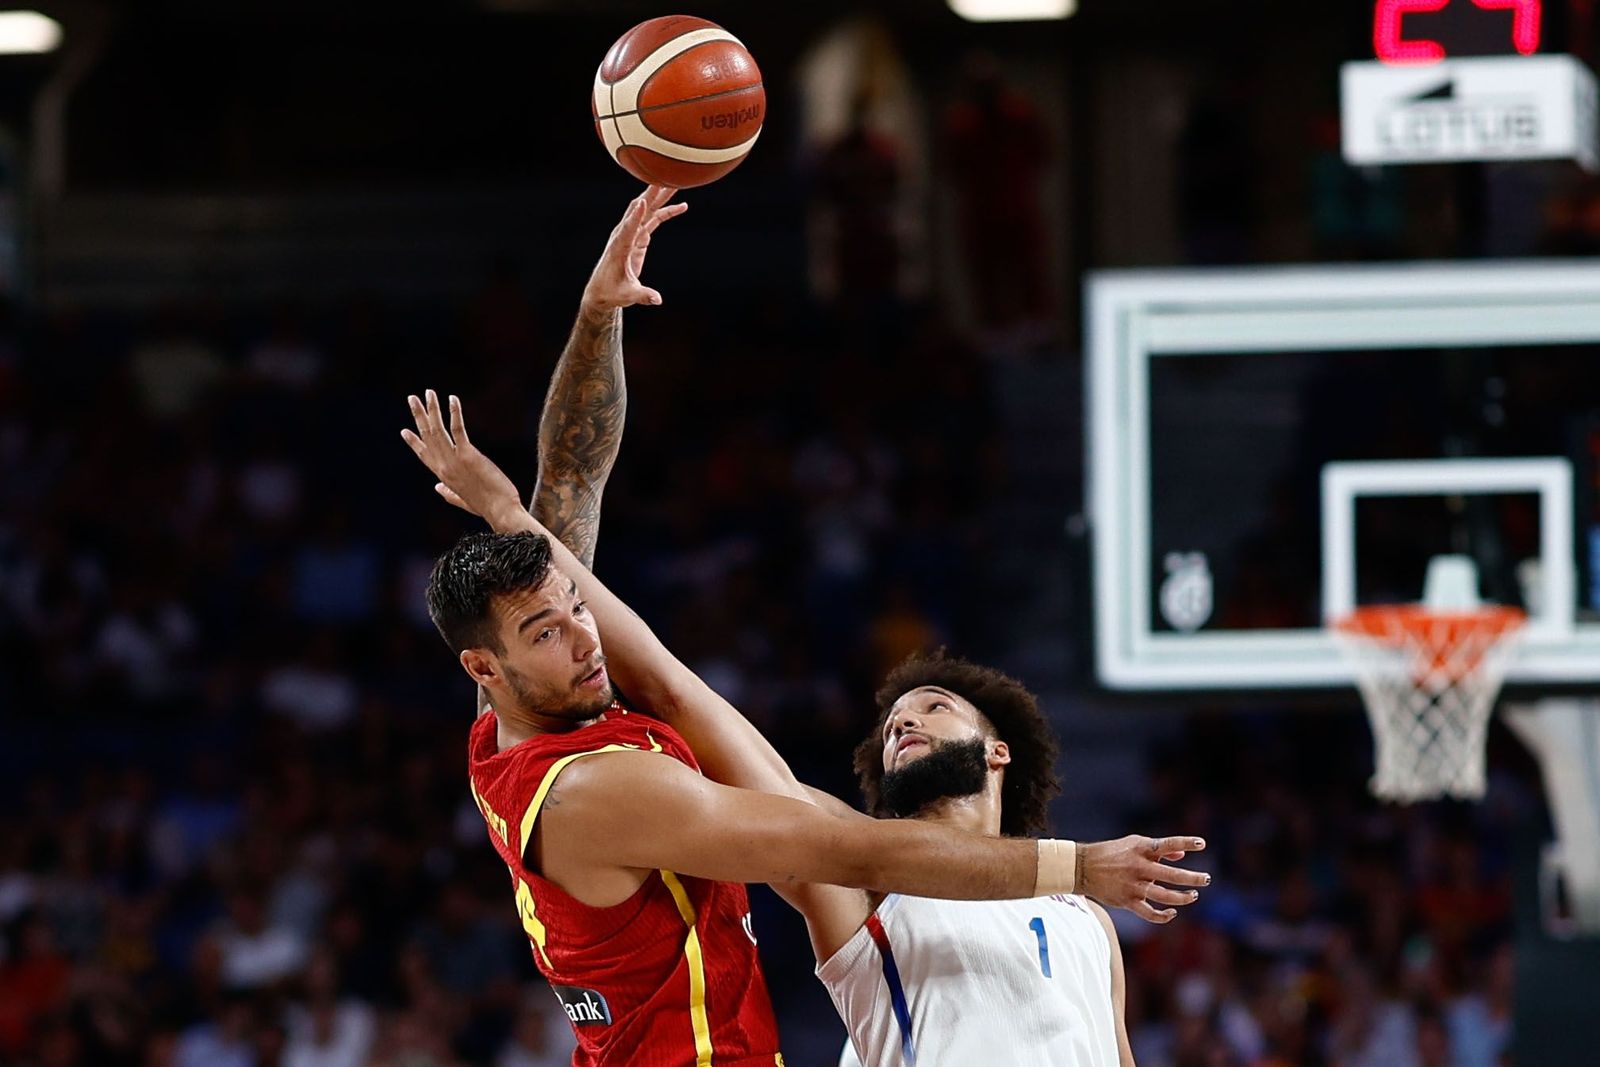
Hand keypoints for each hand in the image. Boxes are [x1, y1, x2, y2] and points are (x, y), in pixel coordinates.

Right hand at [401, 390, 525, 529]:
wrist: (500, 511)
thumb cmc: (487, 506)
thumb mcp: (462, 500)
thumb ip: (448, 494)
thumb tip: (436, 488)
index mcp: (443, 476)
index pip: (424, 455)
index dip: (414, 442)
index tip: (404, 430)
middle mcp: (444, 466)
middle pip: (427, 436)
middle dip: (419, 415)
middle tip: (412, 398)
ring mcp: (454, 460)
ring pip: (437, 430)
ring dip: (432, 409)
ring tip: (428, 392)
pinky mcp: (468, 455)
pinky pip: (458, 429)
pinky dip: (454, 413)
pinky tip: (452, 399)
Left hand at [581, 185, 686, 310]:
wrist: (603, 290)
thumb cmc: (612, 292)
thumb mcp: (627, 295)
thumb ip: (642, 296)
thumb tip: (657, 299)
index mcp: (619, 247)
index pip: (628, 228)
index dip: (635, 216)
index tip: (642, 201)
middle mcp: (624, 235)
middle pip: (639, 210)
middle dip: (652, 195)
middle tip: (665, 179)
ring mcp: (631, 234)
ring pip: (648, 210)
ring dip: (661, 197)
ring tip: (677, 183)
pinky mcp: (638, 237)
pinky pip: (654, 220)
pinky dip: (667, 212)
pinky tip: (682, 206)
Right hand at [1079, 835, 1209, 923]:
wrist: (1082, 867)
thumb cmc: (1112, 853)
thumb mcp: (1134, 844)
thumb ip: (1158, 850)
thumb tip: (1180, 855)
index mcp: (1141, 849)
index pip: (1168, 844)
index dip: (1186, 843)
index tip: (1202, 843)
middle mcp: (1139, 867)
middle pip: (1172, 875)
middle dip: (1193, 878)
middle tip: (1207, 879)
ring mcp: (1134, 885)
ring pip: (1164, 896)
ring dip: (1183, 897)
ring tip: (1193, 895)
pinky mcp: (1127, 901)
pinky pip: (1150, 913)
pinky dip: (1163, 915)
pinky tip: (1172, 912)